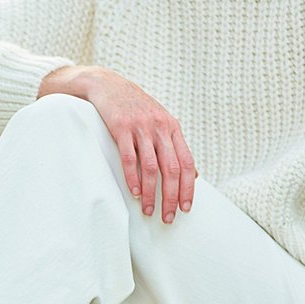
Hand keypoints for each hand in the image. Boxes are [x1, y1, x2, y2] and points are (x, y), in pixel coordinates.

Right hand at [39, 64, 198, 223]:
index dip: (188, 188)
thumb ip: (176, 148)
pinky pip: (130, 158)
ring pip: (151, 167)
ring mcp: (141, 127)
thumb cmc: (135, 109)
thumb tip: (196, 175)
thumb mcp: (161, 123)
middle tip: (167, 218)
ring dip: (150, 193)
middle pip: (172, 169)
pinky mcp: (122, 127)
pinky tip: (134, 193)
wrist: (108, 85)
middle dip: (170, 197)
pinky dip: (133, 178)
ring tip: (148, 211)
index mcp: (172, 128)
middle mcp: (160, 127)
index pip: (187, 163)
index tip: (185, 209)